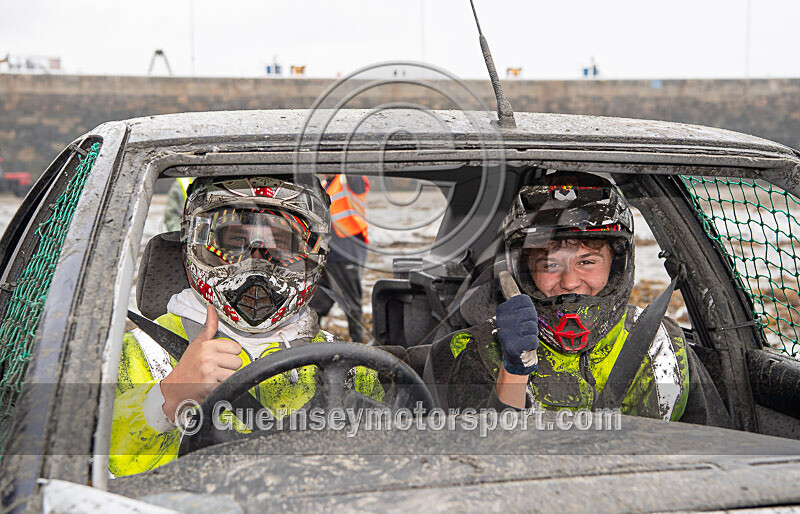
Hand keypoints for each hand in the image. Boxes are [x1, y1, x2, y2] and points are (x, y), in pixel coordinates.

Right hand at [160, 305, 242, 421]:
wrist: (173, 389)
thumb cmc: (187, 367)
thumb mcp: (196, 344)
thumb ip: (209, 327)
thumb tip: (212, 309)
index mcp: (207, 346)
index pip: (236, 348)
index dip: (229, 355)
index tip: (219, 359)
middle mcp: (208, 357)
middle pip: (238, 362)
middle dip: (229, 368)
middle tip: (215, 370)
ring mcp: (209, 372)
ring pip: (235, 374)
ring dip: (227, 379)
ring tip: (214, 378)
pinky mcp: (210, 386)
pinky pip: (229, 385)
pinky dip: (223, 388)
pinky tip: (212, 386)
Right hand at [495, 295, 538, 375]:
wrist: (515, 356)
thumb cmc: (519, 333)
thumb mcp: (517, 315)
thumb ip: (521, 305)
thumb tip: (519, 291)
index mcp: (502, 310)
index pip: (524, 299)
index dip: (529, 309)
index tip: (524, 317)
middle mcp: (501, 320)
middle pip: (530, 313)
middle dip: (532, 322)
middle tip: (525, 329)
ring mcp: (506, 334)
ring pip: (532, 327)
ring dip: (532, 333)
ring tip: (524, 337)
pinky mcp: (512, 346)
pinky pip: (533, 340)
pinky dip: (533, 344)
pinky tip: (525, 345)